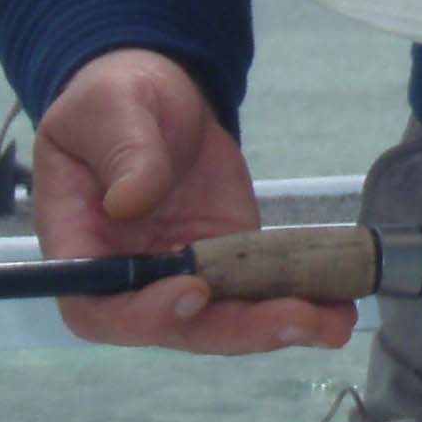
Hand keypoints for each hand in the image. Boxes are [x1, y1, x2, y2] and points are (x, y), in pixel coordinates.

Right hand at [32, 47, 353, 353]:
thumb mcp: (108, 110)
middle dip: (238, 329)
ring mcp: (183, 270)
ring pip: (225, 318)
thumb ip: (123, 151)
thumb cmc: (113, 100)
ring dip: (279, 325)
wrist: (158, 92)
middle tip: (297, 319)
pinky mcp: (227, 255)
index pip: (101, 309)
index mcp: (83, 249)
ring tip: (333, 321)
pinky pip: (258, 289)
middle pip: (178, 326)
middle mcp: (132, 277)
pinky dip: (299, 298)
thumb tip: (133, 197)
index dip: (145, 316)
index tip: (193, 291)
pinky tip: (338, 303)